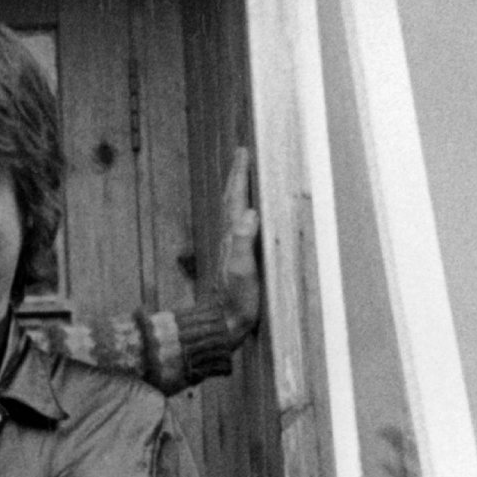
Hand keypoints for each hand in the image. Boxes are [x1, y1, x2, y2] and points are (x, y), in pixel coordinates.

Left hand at [216, 147, 260, 342]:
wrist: (225, 324)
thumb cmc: (237, 300)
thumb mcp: (243, 271)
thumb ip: (245, 242)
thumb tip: (249, 213)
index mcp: (232, 237)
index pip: (236, 198)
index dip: (240, 175)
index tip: (243, 151)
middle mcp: (230, 239)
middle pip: (232, 200)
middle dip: (238, 176)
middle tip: (242, 154)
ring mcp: (232, 249)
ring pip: (235, 211)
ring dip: (240, 191)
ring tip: (245, 175)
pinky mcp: (238, 259)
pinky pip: (241, 226)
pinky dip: (244, 211)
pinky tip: (250, 214)